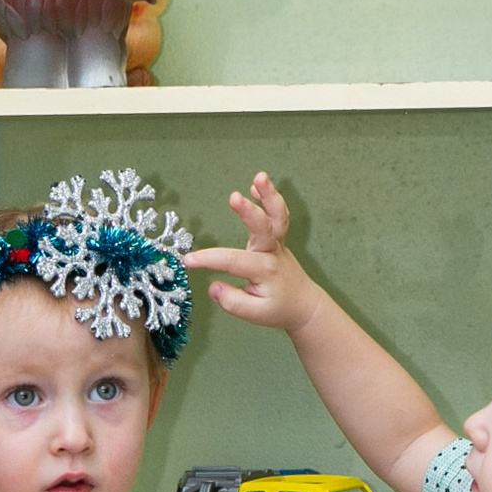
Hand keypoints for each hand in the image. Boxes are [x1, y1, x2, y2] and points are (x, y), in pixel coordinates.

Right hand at [186, 173, 324, 332]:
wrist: (303, 304)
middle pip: (263, 228)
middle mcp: (272, 252)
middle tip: (234, 197)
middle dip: (249, 212)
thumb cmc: (277, 308)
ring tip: (259, 177)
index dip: (209, 260)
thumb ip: (233, 302)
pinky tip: (256, 185)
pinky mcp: (277, 237)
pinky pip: (277, 216)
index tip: (188, 261)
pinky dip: (269, 198)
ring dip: (269, 195)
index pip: (233, 262)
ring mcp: (277, 242)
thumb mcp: (255, 314)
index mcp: (265, 271)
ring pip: (277, 216)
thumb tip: (213, 287)